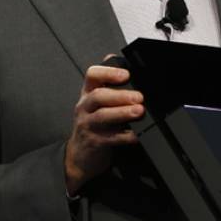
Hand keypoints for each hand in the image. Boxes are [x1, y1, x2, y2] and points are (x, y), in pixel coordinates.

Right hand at [64, 58, 144, 195]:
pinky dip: (125, 136)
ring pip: (102, 116)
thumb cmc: (95, 123)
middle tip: (139, 97)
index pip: (92, 75)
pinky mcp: (94, 142)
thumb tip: (125, 66)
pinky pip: (110, 138)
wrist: (81, 154)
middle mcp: (85, 106)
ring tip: (139, 111)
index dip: (108, 72)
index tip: (126, 75)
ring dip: (123, 113)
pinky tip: (136, 134)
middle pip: (98, 96)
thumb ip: (111, 85)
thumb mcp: (99, 103)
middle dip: (120, 95)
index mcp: (88, 93)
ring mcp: (87, 125)